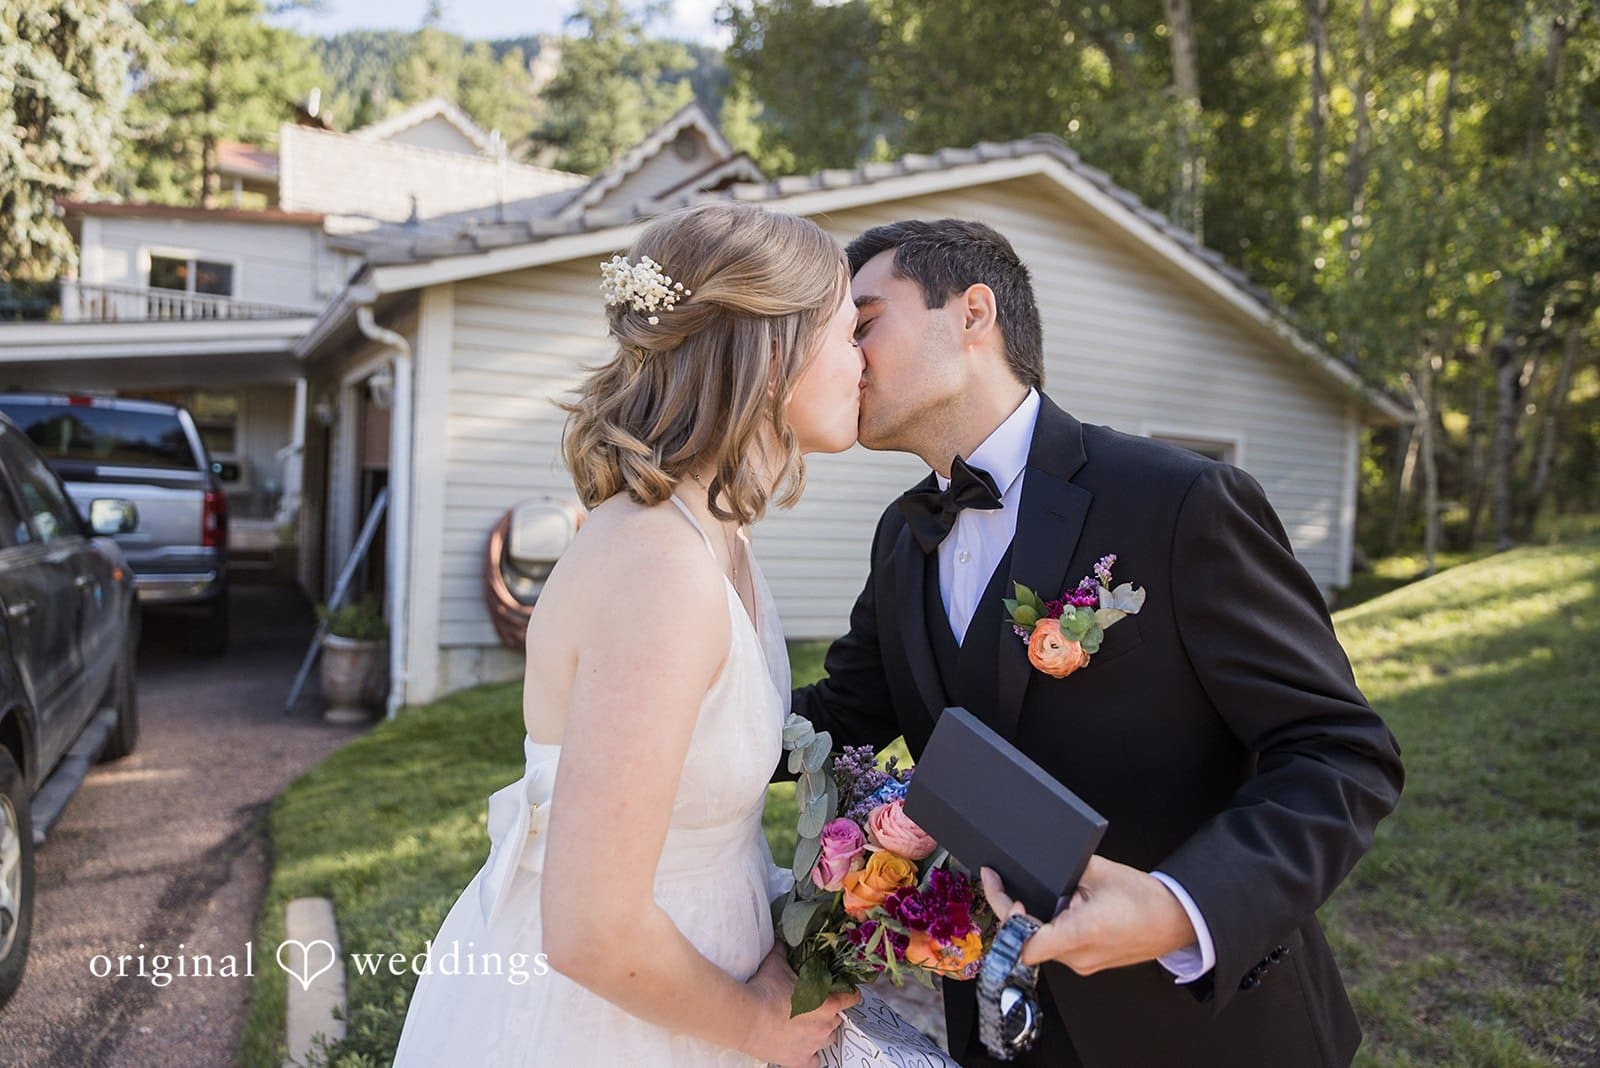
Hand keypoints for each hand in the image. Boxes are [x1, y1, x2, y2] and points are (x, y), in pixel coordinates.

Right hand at [741, 948, 861, 1066]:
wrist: (746, 1018)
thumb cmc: (765, 990)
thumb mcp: (777, 963)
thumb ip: (785, 951)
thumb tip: (784, 939)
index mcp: (826, 1003)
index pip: (850, 999)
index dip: (849, 994)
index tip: (848, 993)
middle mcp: (825, 1026)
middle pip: (837, 1020)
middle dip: (830, 1013)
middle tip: (816, 1007)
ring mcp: (813, 1046)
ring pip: (828, 1040)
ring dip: (822, 1033)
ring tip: (809, 1027)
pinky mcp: (799, 1061)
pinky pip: (814, 1062)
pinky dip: (811, 1056)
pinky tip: (804, 1050)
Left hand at [980, 858, 1196, 974]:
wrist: (1176, 920)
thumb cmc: (1145, 898)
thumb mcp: (1099, 871)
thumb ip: (1064, 868)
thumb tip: (1039, 862)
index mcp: (1081, 932)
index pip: (1026, 943)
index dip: (1008, 919)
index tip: (1005, 893)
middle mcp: (1079, 956)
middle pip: (1028, 942)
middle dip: (1013, 912)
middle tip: (1002, 884)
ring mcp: (1084, 964)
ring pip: (1042, 946)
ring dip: (1032, 921)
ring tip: (1034, 894)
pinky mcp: (1089, 963)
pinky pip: (1058, 948)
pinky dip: (1049, 928)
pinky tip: (1056, 908)